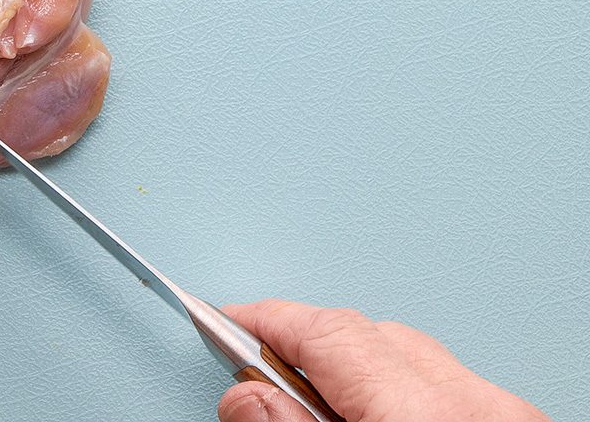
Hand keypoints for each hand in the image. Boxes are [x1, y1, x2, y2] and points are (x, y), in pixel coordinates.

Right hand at [217, 300, 547, 421]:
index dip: (265, 320)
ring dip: (351, 367)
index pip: (328, 333)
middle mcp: (478, 406)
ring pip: (412, 355)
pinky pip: (449, 383)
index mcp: (424, 417)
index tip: (223, 319)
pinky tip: (367, 413)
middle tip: (253, 376)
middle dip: (304, 344)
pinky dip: (399, 389)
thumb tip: (245, 393)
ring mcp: (508, 414)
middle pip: (369, 334)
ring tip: (308, 403)